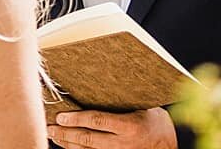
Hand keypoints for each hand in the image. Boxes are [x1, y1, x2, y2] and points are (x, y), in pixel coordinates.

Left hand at [47, 107, 177, 148]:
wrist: (171, 144)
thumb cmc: (155, 119)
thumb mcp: (142, 105)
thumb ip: (120, 99)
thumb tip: (97, 78)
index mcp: (129, 126)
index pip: (97, 122)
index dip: (76, 119)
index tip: (60, 116)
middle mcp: (123, 143)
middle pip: (87, 139)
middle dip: (65, 133)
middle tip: (49, 126)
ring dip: (67, 143)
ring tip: (53, 135)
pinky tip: (67, 145)